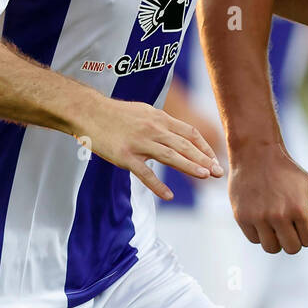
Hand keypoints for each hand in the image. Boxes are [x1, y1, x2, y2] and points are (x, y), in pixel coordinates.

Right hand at [81, 97, 222, 200]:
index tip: (214, 160)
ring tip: (205, 176)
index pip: (190, 133)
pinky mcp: (125, 156)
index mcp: (160, 119)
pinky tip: (168, 195)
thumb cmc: (116, 114)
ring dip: (190, 167)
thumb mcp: (145, 111)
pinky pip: (144, 173)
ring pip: (170, 156)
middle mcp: (153, 129)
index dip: (205, 147)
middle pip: (185, 145)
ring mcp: (139, 143)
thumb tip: (180, 134)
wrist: (88, 112)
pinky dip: (157, 185)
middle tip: (218, 172)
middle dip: (204, 159)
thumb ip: (163, 123)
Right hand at [230, 143, 307, 252]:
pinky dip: (259, 233)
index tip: (302, 218)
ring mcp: (258, 218)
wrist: (256, 154)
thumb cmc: (289, 172)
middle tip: (289, 223)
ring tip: (276, 222)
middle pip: (291, 249)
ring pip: (271, 248)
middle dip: (294, 239)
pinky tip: (262, 217)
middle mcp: (278, 216)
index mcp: (298, 209)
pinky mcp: (242, 217)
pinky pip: (254, 240)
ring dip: (276, 239)